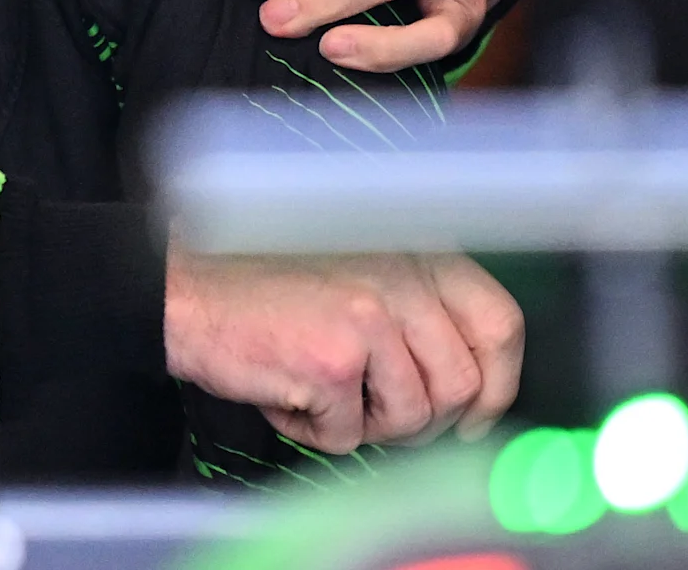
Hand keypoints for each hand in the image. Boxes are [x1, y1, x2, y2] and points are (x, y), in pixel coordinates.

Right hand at [163, 245, 521, 451]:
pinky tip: (288, 398)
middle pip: (463, 385)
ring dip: (369, 427)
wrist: (188, 291)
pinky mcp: (335, 361)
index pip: (500, 324)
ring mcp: (372, 317)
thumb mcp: (362, 275)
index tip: (471, 415)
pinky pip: (352, 434)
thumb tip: (474, 394)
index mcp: (418, 253)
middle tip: (376, 414)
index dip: (495, 383)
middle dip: (423, 419)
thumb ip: (419, 312)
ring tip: (324, 398)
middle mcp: (403, 277)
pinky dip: (316, 432)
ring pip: (415, 418)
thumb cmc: (269, 288)